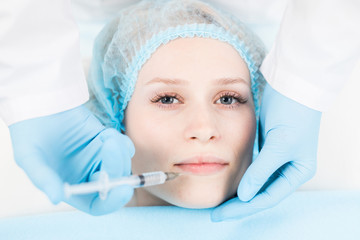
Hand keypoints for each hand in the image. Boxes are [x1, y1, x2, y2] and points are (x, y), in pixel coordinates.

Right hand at [9, 105, 134, 214]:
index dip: (111, 202)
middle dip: (117, 168)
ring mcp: (99, 158)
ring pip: (122, 164)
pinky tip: (106, 134)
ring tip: (107, 138)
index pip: (97, 204)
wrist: (39, 106)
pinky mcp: (106, 141)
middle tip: (110, 147)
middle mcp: (88, 176)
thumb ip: (44, 179)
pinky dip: (122, 142)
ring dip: (120, 153)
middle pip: (114, 183)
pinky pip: (124, 147)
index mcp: (73, 188)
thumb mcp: (30, 158)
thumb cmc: (30, 135)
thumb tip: (56, 199)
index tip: (123, 190)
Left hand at [212, 84, 321, 220]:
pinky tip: (228, 180)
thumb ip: (262, 170)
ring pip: (256, 182)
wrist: (292, 84)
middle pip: (261, 193)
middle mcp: (288, 168)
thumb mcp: (279, 143)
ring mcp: (277, 158)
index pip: (268, 197)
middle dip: (240, 204)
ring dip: (240, 192)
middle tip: (217, 213)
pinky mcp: (267, 147)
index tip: (223, 213)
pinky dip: (241, 176)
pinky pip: (252, 168)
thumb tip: (245, 196)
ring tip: (220, 201)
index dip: (245, 207)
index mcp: (297, 171)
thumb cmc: (293, 112)